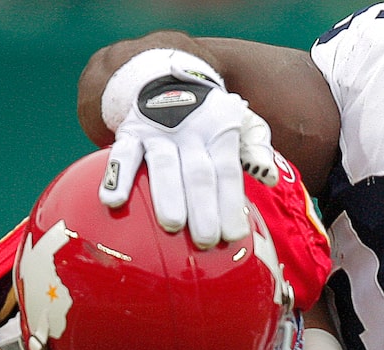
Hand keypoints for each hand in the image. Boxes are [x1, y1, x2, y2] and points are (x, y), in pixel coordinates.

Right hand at [99, 49, 278, 247]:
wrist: (165, 75)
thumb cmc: (208, 115)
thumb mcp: (240, 122)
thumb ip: (255, 149)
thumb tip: (270, 177)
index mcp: (219, 133)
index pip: (227, 171)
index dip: (230, 203)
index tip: (235, 235)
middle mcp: (190, 131)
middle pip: (198, 172)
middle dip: (203, 207)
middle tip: (206, 240)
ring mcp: (158, 131)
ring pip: (163, 164)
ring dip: (167, 195)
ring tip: (172, 225)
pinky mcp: (130, 131)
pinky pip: (121, 154)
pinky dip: (116, 175)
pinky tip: (114, 201)